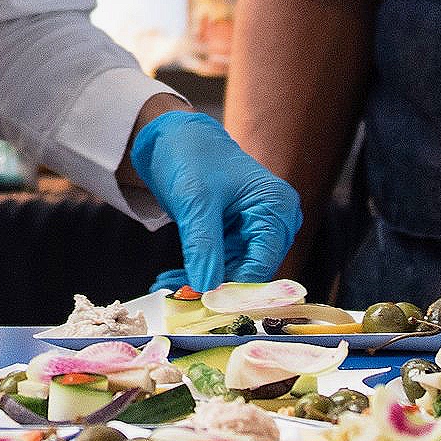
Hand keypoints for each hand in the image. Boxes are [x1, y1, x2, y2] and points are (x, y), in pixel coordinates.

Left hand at [129, 109, 300, 293]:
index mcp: (276, 207)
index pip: (263, 263)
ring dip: (200, 282)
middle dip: (214, 287)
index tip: (205, 303)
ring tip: (165, 285)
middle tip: (180, 298)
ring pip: (231, 273)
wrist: (173, 136)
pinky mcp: (235, 235)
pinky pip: (220, 263)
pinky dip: (197, 271)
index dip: (236, 288)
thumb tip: (206, 288)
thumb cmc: (191, 155)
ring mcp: (254, 230)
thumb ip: (204, 246)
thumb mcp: (196, 202)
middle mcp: (273, 221)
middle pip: (249, 272)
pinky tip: (170, 278)